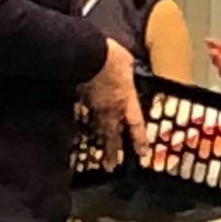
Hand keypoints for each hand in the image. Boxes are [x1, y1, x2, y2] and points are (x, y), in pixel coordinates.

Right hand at [82, 38, 146, 168]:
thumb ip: (128, 69)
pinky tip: (79, 126)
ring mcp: (93, 105)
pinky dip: (82, 120)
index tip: (141, 153)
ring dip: (98, 140)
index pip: (136, 125)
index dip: (139, 140)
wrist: (88, 54)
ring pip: (96, 127)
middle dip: (111, 152)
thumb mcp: (127, 61)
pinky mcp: (79, 98)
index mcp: (126, 100)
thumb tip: (127, 64)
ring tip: (98, 152)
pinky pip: (82, 113)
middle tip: (110, 167)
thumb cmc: (111, 57)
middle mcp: (110, 108)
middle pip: (112, 135)